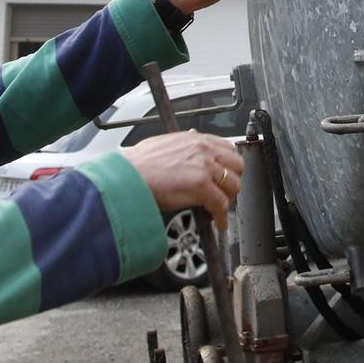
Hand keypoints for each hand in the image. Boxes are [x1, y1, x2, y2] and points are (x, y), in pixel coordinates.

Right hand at [121, 131, 244, 228]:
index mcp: (195, 140)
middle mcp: (204, 151)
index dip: (229, 165)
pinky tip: (218, 222)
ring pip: (233, 185)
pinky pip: (221, 204)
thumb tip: (190, 141)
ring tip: (219, 208)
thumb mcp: (163, 144)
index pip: (227, 148)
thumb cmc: (138, 165)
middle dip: (232, 180)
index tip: (226, 174)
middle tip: (225, 192)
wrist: (127, 176)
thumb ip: (182, 144)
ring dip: (228, 199)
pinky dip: (222, 216)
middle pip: (236, 166)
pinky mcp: (201, 187)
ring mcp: (204, 168)